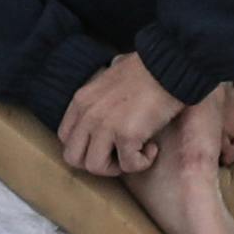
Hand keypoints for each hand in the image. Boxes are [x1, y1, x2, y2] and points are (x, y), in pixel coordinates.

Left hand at [56, 54, 185, 178]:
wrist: (168, 67)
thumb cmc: (146, 70)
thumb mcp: (110, 76)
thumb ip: (101, 92)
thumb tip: (107, 91)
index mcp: (81, 101)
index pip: (65, 137)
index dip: (85, 147)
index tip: (107, 143)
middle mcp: (88, 114)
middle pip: (73, 158)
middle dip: (97, 162)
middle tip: (119, 153)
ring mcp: (105, 126)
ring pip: (96, 167)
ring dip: (118, 165)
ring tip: (136, 151)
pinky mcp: (126, 135)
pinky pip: (128, 165)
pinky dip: (143, 162)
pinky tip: (153, 147)